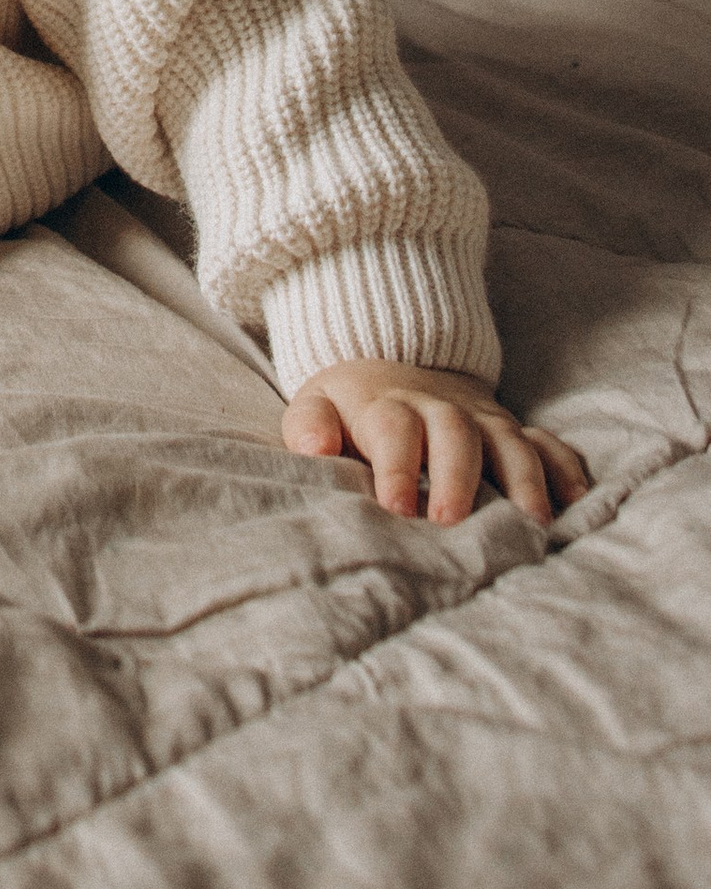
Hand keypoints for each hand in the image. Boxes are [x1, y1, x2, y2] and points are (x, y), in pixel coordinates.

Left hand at [284, 358, 587, 526]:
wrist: (392, 364)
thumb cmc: (353, 406)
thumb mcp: (318, 403)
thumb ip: (309, 425)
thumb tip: (313, 447)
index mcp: (390, 406)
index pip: (394, 428)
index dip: (397, 465)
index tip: (397, 508)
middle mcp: (443, 410)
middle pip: (456, 433)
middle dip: (458, 477)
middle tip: (453, 523)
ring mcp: (484, 420)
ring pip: (510, 439)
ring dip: (523, 479)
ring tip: (531, 524)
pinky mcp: (513, 430)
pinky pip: (547, 443)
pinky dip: (565, 469)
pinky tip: (578, 502)